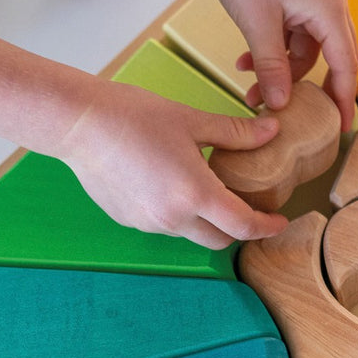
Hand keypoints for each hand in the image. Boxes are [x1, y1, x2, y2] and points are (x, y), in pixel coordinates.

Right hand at [57, 78, 287, 249]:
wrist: (78, 123)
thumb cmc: (134, 116)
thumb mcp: (192, 121)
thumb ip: (236, 134)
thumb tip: (271, 132)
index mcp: (195, 194)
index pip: (243, 226)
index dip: (266, 227)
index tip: (279, 221)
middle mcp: (173, 218)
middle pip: (220, 241)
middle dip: (239, 230)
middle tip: (248, 207)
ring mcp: (149, 224)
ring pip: (191, 234)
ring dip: (206, 221)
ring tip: (206, 188)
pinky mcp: (129, 221)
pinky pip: (165, 226)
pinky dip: (178, 214)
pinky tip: (171, 185)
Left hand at [130, 0, 357, 130]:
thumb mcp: (257, 25)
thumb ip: (272, 68)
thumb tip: (281, 105)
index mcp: (330, 10)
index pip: (346, 66)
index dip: (344, 100)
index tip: (341, 129)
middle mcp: (330, 5)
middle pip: (335, 60)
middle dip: (313, 91)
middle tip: (305, 121)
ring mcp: (314, 2)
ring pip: (309, 53)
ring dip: (283, 74)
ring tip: (252, 91)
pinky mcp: (297, 1)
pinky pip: (293, 39)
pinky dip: (274, 55)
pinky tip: (245, 63)